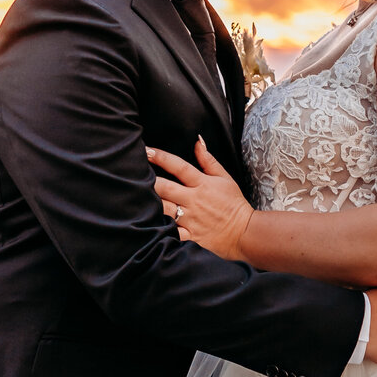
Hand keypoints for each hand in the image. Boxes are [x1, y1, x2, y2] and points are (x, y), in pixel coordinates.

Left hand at [147, 138, 252, 259]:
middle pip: (164, 187)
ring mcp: (191, 219)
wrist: (244, 232)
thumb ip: (208, 160)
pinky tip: (146, 223)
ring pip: (163, 209)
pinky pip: (171, 232)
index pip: (179, 166)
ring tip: (135, 196)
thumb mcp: (224, 178)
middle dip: (148, 180)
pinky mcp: (190, 235)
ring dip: (149, 202)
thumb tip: (197, 141)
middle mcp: (193, 200)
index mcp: (202, 184)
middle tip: (132, 174)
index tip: (146, 150)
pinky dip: (159, 229)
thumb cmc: (234, 203)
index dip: (161, 157)